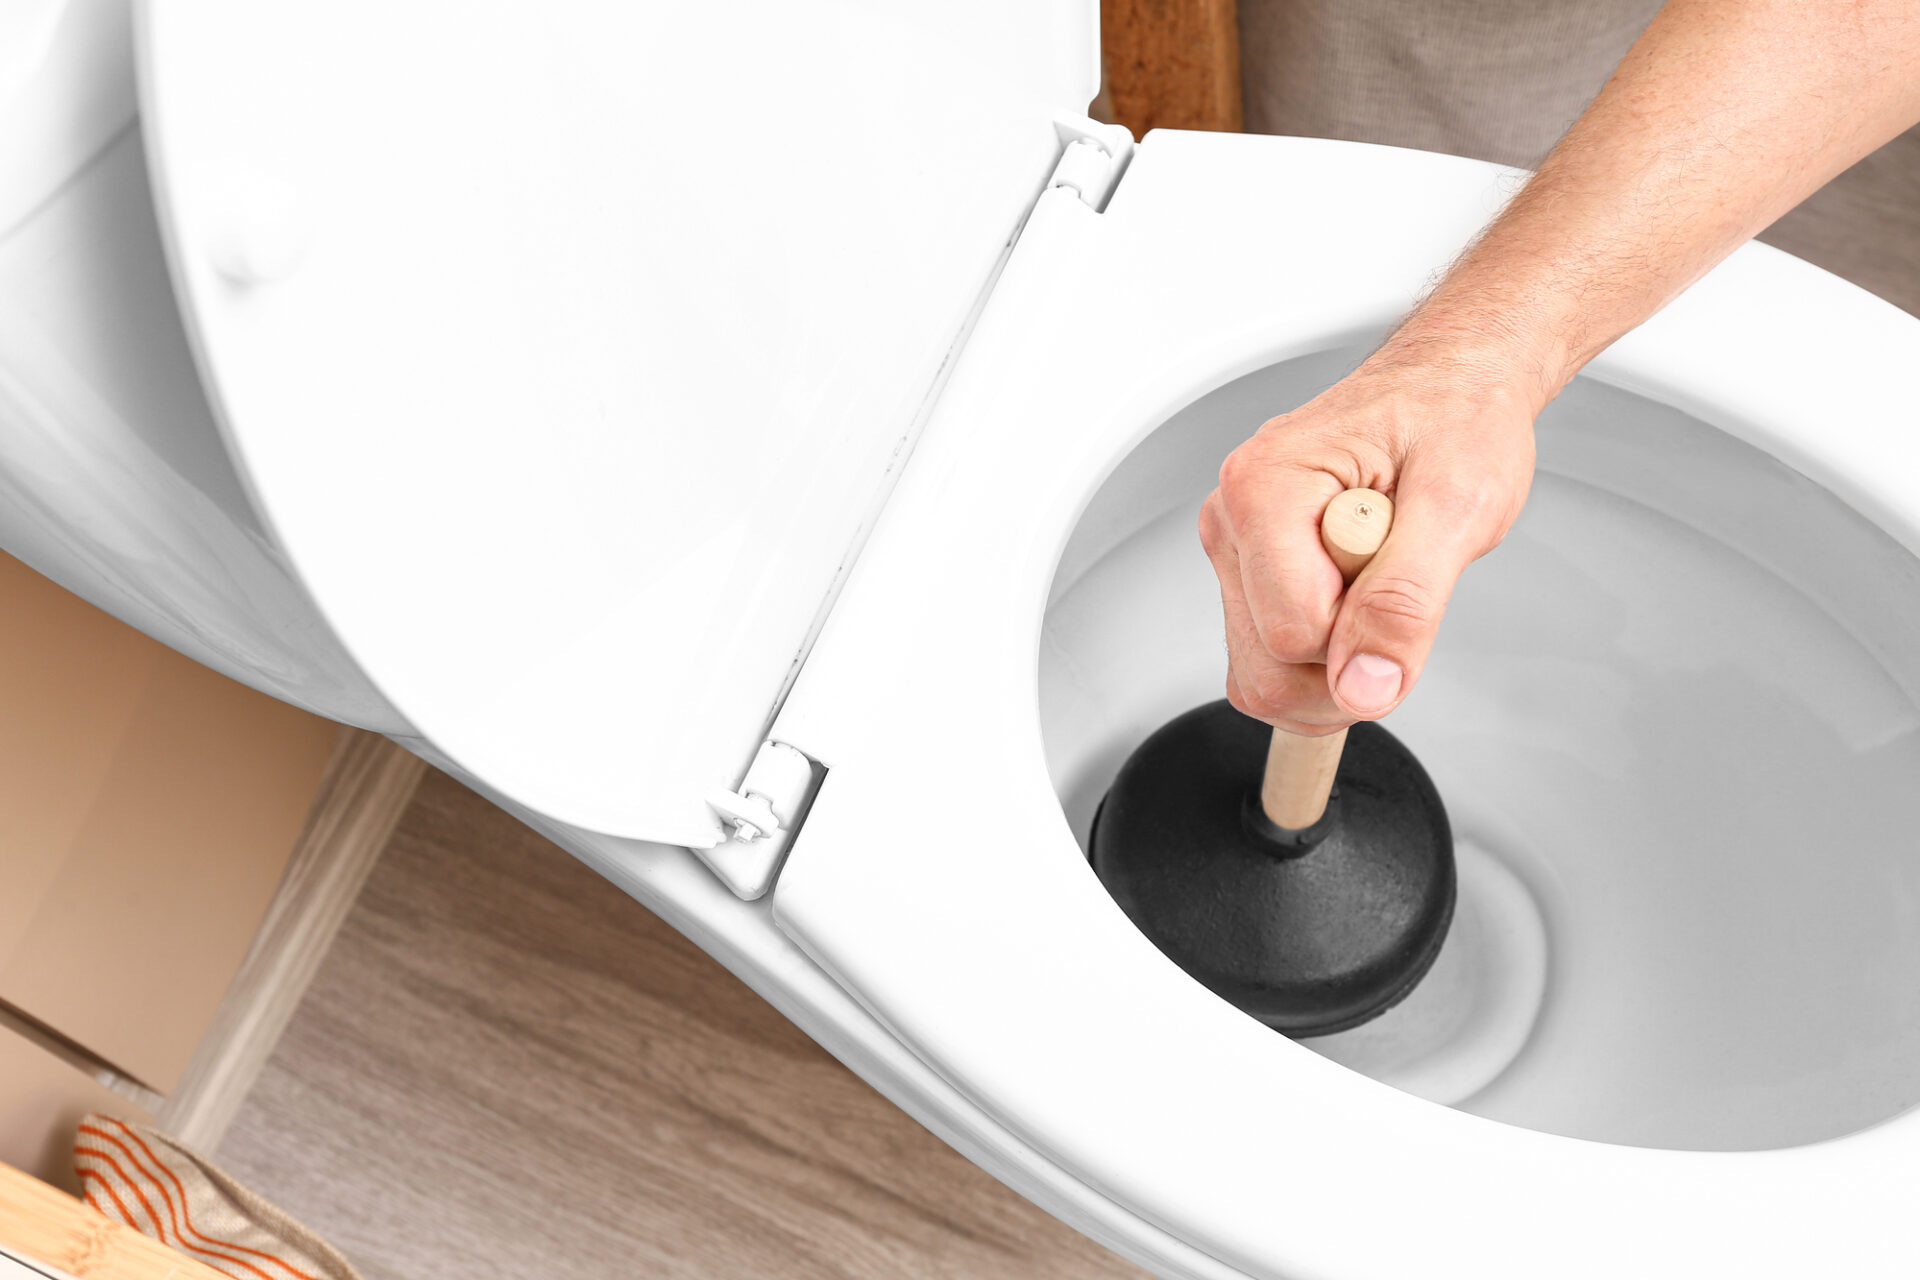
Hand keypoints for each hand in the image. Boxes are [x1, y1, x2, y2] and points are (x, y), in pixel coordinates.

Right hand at [1198, 353, 1537, 734]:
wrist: (1452, 386)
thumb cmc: (1455, 418)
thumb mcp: (1458, 507)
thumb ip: (1405, 603)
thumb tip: (1364, 686)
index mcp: (1264, 488)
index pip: (1292, 634)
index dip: (1366, 633)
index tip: (1407, 576)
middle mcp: (1233, 519)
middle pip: (1267, 667)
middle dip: (1345, 659)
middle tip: (1397, 585)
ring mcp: (1237, 548)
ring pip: (1264, 672)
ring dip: (1337, 655)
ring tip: (1379, 579)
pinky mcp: (1250, 570)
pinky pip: (1270, 658)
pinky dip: (1326, 650)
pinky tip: (1358, 596)